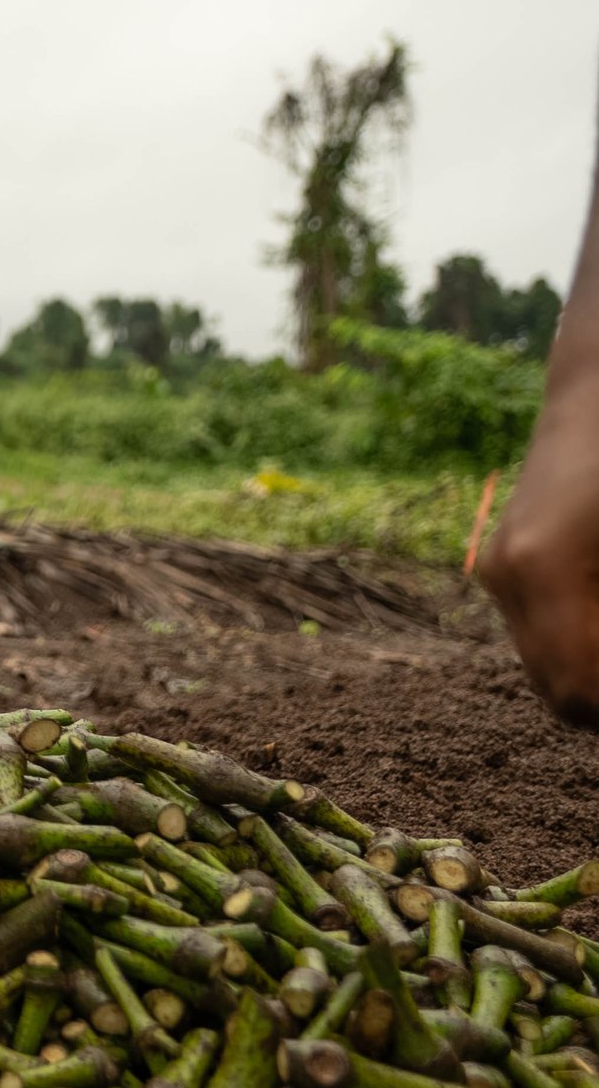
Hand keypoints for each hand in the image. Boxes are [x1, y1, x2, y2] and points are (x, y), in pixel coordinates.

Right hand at [482, 374, 598, 727]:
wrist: (598, 389)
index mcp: (543, 570)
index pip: (577, 690)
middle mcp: (507, 576)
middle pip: (555, 688)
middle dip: (597, 698)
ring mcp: (498, 567)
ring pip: (544, 664)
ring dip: (589, 672)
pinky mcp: (503, 561)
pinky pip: (537, 631)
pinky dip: (578, 645)